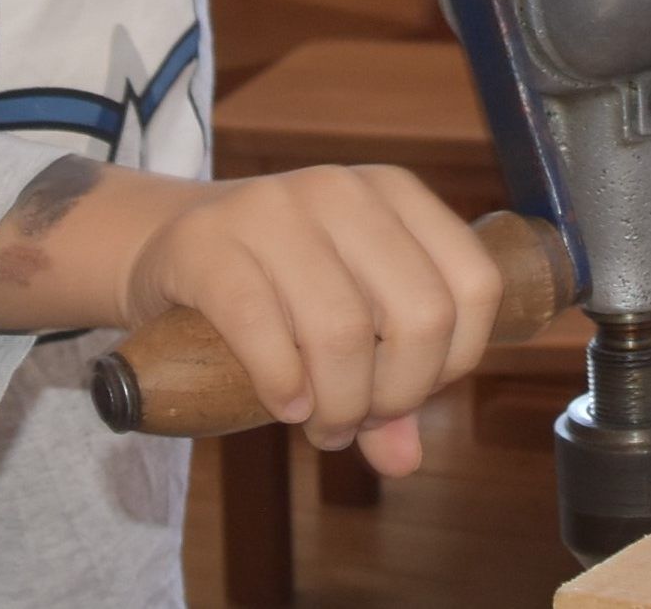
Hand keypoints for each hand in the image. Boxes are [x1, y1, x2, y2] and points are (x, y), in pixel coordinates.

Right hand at [120, 163, 502, 474]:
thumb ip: (386, 379)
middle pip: (419, 314)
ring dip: (339, 404)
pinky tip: (284, 405)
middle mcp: (343, 190)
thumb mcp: (346, 316)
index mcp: (397, 193)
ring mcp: (273, 207)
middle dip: (396, 393)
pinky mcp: (208, 241)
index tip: (411, 394)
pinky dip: (281, 384)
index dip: (454, 361)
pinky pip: (261, 327)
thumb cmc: (281, 288)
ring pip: (342, 329)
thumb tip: (405, 461)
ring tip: (321, 424)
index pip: (475, 286)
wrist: (175, 243)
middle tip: (357, 421)